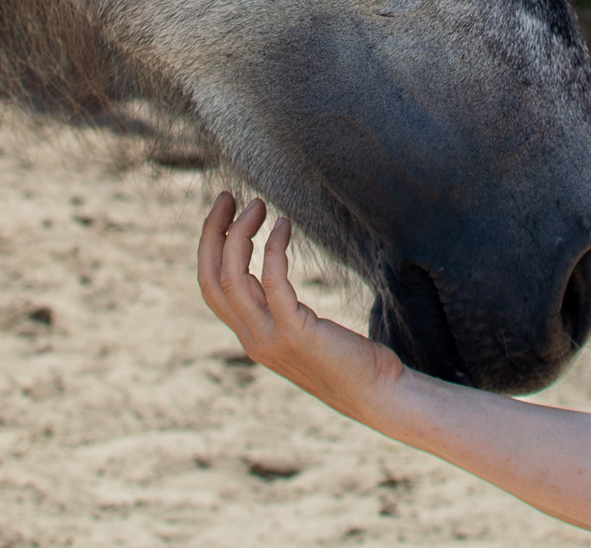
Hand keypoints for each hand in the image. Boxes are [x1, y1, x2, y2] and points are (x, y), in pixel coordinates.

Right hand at [196, 192, 407, 421]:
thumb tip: (267, 272)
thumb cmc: (349, 358)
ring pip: (233, 278)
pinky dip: (274, 248)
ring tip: (259, 205)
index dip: (211, 246)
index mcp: (250, 336)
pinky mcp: (295, 333)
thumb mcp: (300, 329)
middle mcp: (252, 339)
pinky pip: (273, 282)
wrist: (379, 394)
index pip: (211, 286)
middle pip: (212, 279)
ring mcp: (270, 339)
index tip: (225, 211)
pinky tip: (286, 226)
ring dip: (241, 234)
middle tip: (230, 196)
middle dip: (214, 233)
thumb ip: (277, 308)